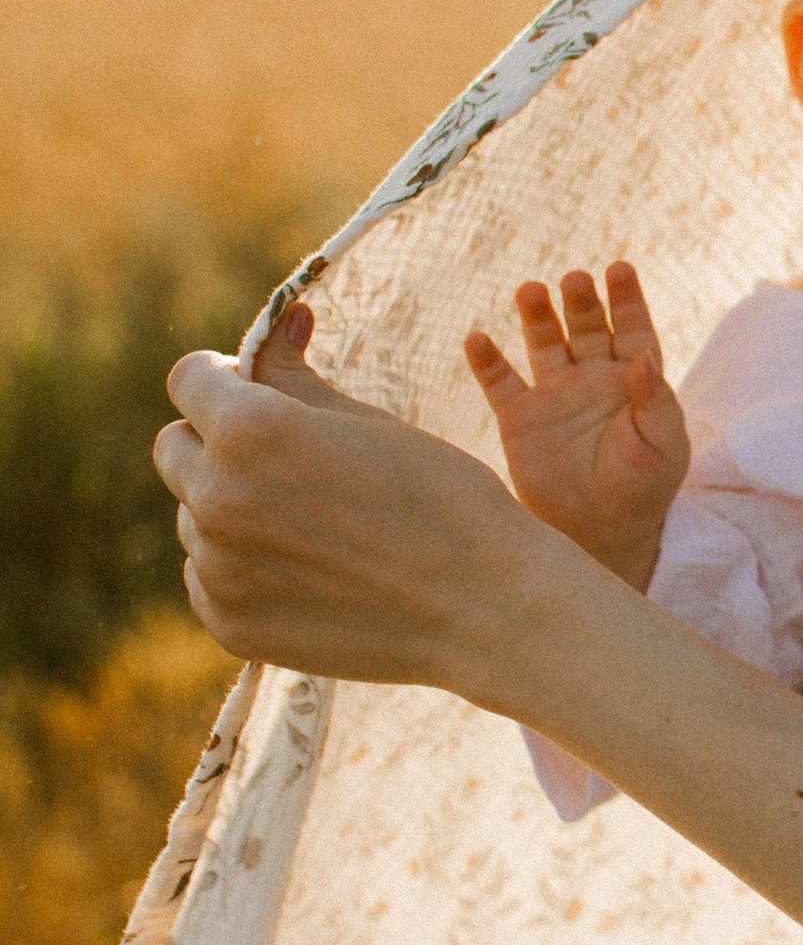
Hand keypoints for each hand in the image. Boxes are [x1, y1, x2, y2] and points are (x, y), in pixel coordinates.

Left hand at [156, 308, 556, 692]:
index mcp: (249, 429)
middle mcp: (218, 496)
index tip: (251, 389)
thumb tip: (281, 320)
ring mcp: (219, 568)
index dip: (222, 378)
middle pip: (174, 448)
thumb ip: (296, 373)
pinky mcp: (230, 624)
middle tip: (282, 458)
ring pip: (194, 516)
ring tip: (312, 523)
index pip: (188, 380)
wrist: (486, 606)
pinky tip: (307, 569)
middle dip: (214, 440)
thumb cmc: (442, 497)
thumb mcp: (367, 419)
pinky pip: (208, 577)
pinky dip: (242, 567)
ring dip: (232, 507)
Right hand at [462, 263, 689, 590]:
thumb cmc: (642, 487)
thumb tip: (644, 356)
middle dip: (580, 303)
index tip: (620, 269)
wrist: (600, 531)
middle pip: (585, 327)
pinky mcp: (520, 419)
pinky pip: (501, 384)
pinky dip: (487, 362)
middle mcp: (592, 378)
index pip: (631, 330)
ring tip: (530, 291)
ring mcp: (554, 396)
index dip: (626, 300)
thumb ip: (655, 400)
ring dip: (536, 317)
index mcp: (632, 381)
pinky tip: (477, 339)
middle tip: (573, 280)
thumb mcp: (663, 445)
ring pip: (543, 344)